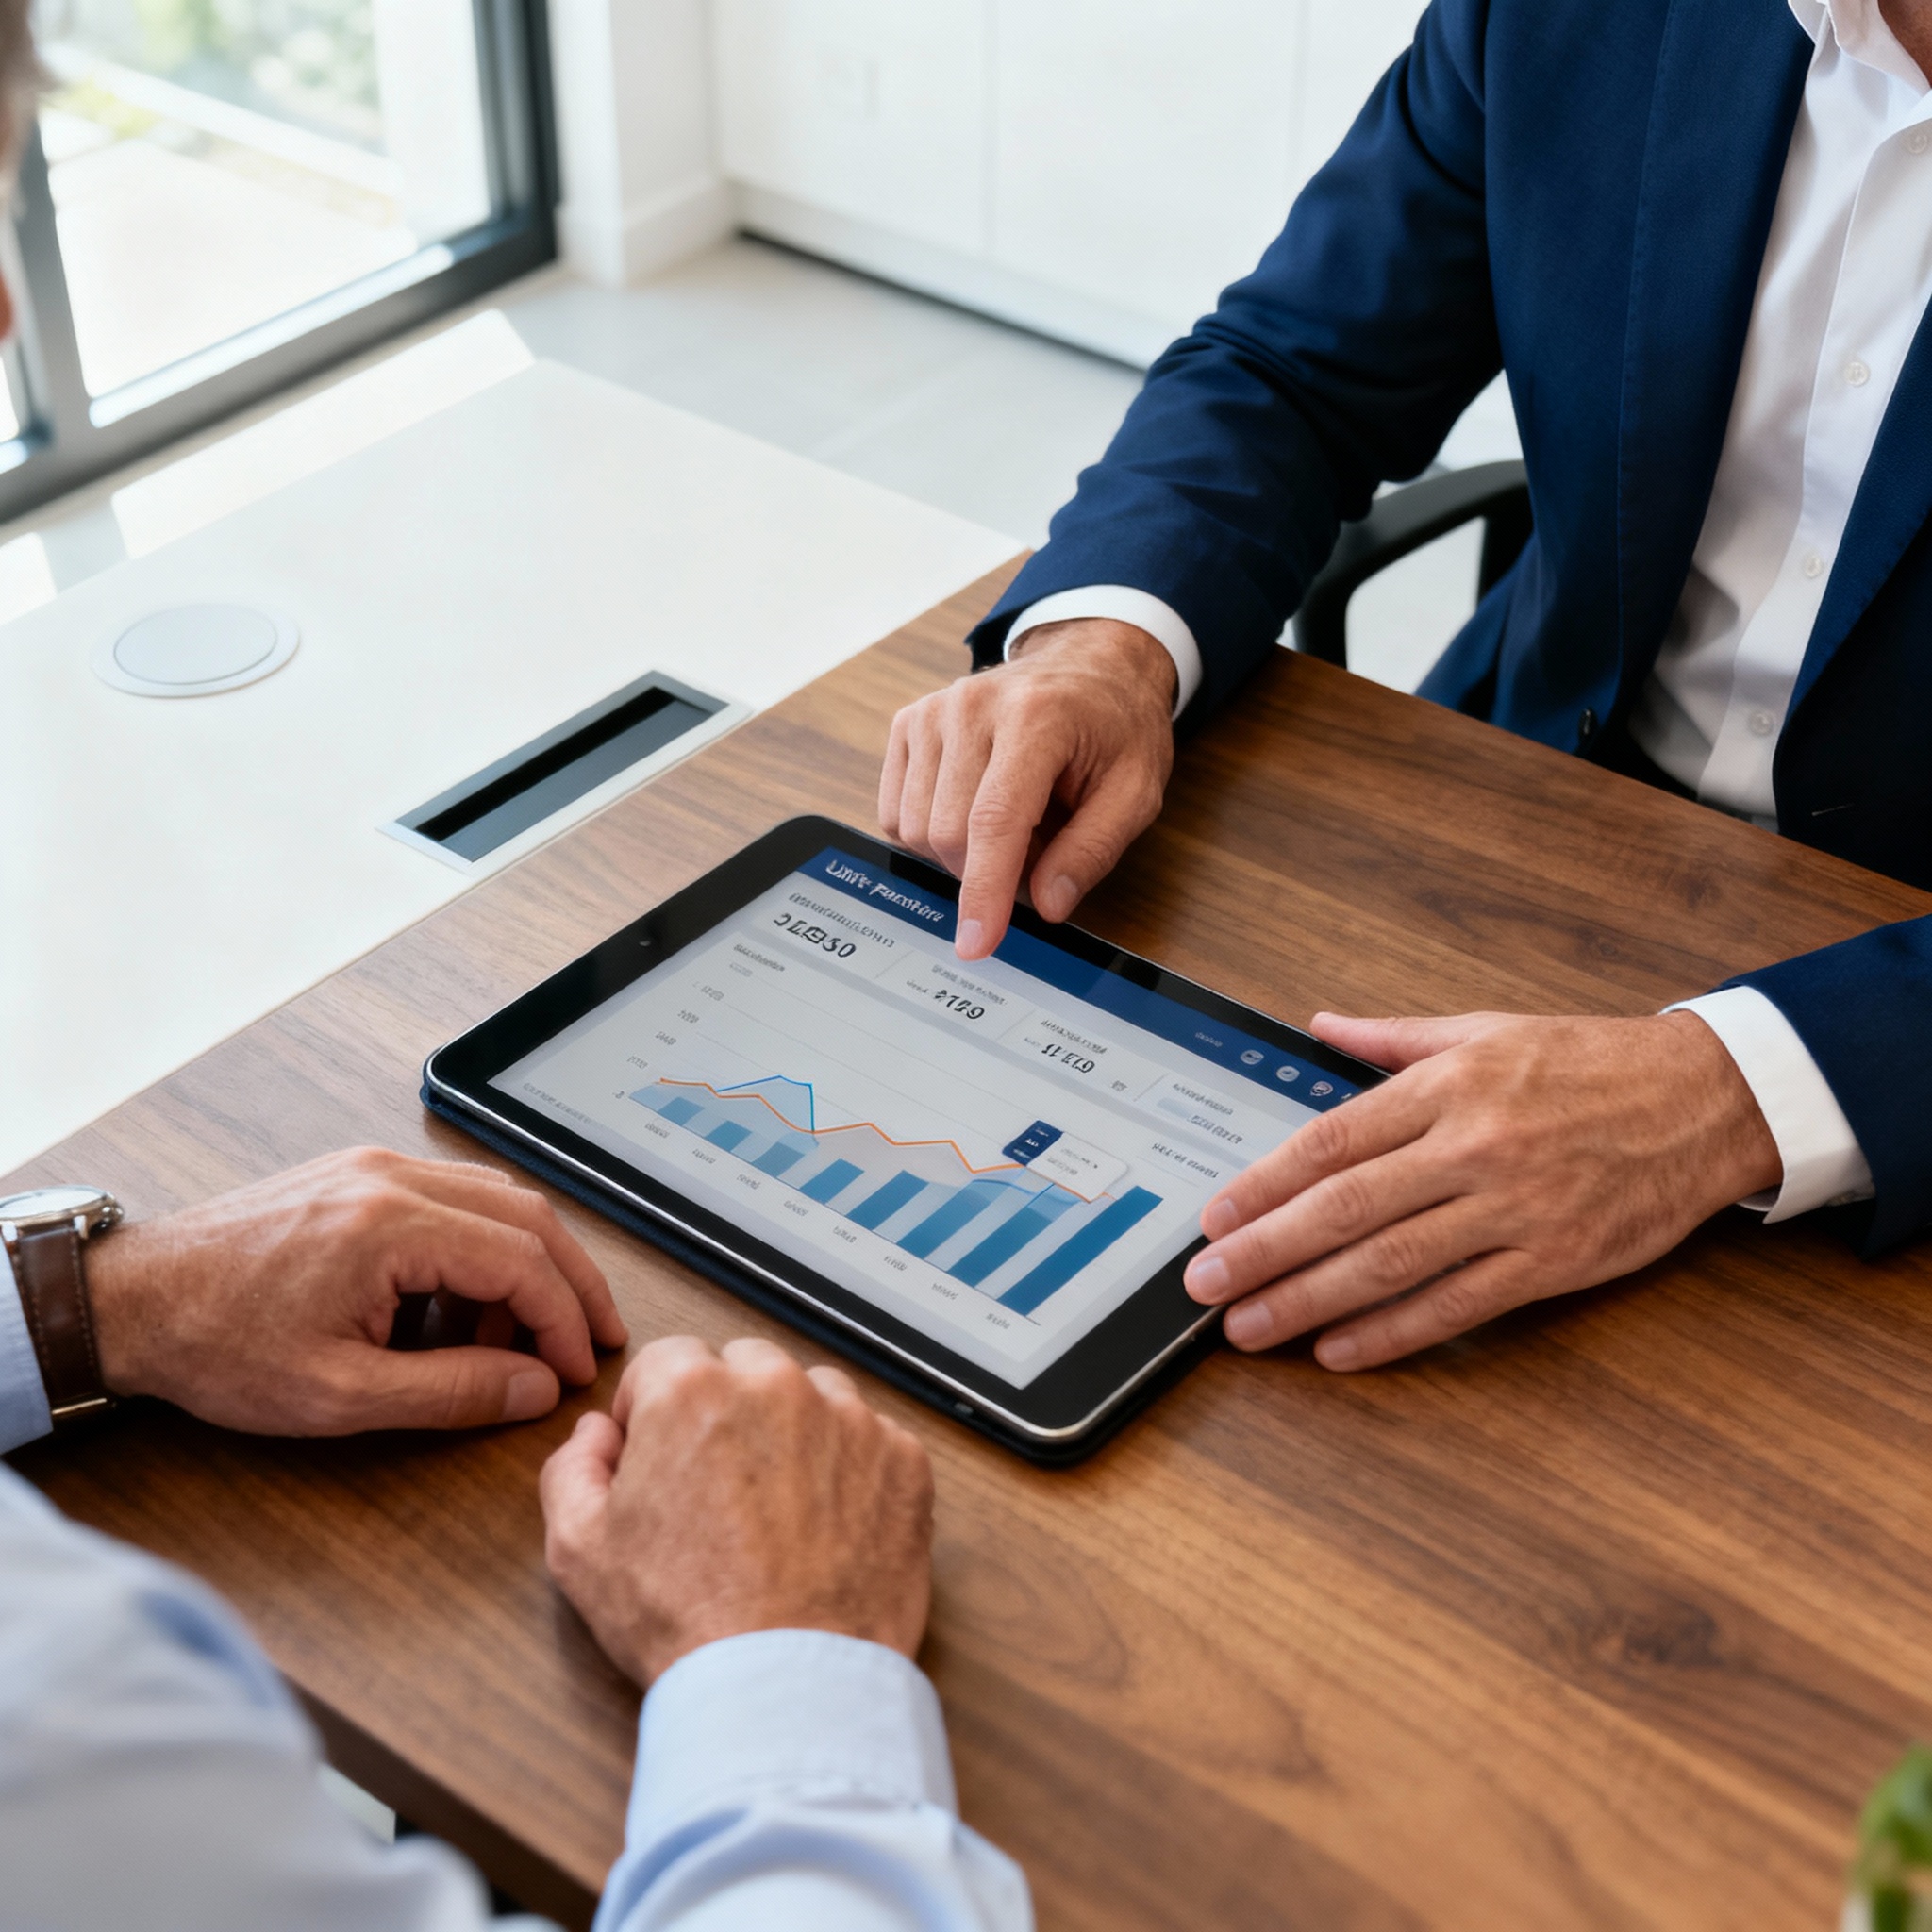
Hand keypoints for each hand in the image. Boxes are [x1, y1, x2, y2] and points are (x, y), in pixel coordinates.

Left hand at [87, 1148, 627, 1432]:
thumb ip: (450, 1392)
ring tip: (520, 1339)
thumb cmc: (218, 1345)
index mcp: (390, 1225)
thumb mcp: (338, 1395)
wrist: (133, 1302)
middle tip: (592, 1338)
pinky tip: (462, 1308)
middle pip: (527, 1216)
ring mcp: (376, 1168)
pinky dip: (481, 1250)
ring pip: (497, 1200)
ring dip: (526, 1266)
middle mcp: (392, 1178)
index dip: (563, 1319)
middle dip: (571, 1282)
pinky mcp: (360, 1175)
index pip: (522, 1260)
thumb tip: (533, 1387)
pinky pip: (453, 1199)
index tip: (574, 1370)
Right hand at [540, 1335, 933, 1682]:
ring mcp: (850, 1420)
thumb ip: (573, 1467)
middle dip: (729, 1411)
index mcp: (694, 1392)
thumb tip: (598, 1432)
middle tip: (722, 1487)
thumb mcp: (580, 1549)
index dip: (656, 1410)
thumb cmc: (685, 1622)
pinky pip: (873, 1442)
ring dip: (796, 1433)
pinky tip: (830, 1529)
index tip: (662, 1454)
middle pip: (745, 1368)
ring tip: (780, 1512)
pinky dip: (854, 1472)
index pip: (669, 1360)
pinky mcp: (903, 1461)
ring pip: (815, 1397)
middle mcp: (777, 1387)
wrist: (784, 1688)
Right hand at [879, 618, 1175, 960]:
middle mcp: (972, 707)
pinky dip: (933, 832)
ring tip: (1014, 822)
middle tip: (1039, 849)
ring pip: (916, 829)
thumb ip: (1093, 851)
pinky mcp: (908, 723)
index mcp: (1036, 718)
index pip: (993, 822)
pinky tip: (973, 810)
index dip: (984, 891)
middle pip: (947, 834)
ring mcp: (932, 712)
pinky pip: (898, 813)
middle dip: (988, 871)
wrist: (1090, 667)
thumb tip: (1046, 905)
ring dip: (962, 852)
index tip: (976, 943)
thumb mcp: (1135, 792)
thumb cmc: (1114, 729)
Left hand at [1183, 1010, 1782, 1368]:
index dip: (1263, 1184)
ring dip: (1309, 1301)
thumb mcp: (1487, 1028)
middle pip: (1345, 1209)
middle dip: (1264, 1251)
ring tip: (1251, 1327)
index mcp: (1448, 1086)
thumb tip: (1319, 1025)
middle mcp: (1472, 1147)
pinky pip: (1458, 1305)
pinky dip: (1394, 1333)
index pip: (1331, 1141)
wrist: (1708, 1099)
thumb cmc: (1593, 1063)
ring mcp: (1513, 1210)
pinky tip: (1340, 1351)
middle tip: (1206, 1284)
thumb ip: (1392, 1038)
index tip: (1214, 1216)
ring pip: (1391, 1264)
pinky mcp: (1552, 1262)